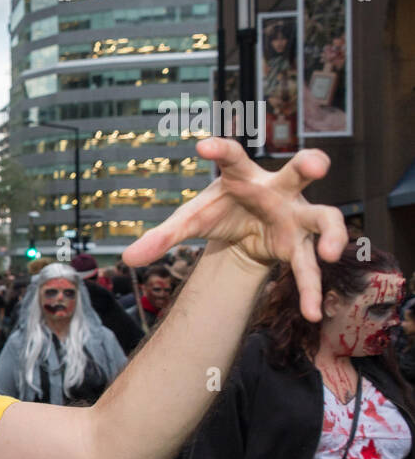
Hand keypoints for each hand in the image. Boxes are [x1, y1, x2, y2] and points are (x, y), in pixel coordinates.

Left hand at [122, 138, 346, 320]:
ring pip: (324, 217)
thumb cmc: (221, 212)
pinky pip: (310, 266)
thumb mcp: (190, 221)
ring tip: (329, 254)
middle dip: (309, 165)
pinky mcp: (300, 244)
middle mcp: (276, 190)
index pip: (232, 156)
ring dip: (332, 233)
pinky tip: (312, 313)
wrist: (244, 232)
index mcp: (242, 176)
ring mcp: (295, 216)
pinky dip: (312, 289)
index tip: (202, 145)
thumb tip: (125, 259)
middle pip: (297, 172)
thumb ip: (161, 237)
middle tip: (316, 162)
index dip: (220, 149)